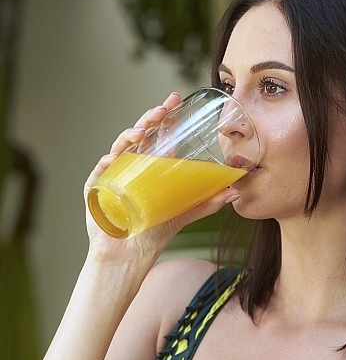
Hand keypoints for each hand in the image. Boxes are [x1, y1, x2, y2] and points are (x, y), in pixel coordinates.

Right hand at [83, 92, 240, 262]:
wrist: (129, 257)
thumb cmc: (153, 232)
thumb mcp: (182, 212)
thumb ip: (206, 202)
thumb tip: (235, 192)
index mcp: (147, 166)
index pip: (156, 136)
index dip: (164, 118)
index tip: (175, 102)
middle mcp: (129, 166)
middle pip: (139, 136)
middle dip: (150, 119)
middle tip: (164, 109)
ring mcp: (112, 175)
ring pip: (119, 149)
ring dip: (129, 136)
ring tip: (143, 130)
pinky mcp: (96, 189)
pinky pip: (99, 173)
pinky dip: (106, 164)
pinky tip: (113, 158)